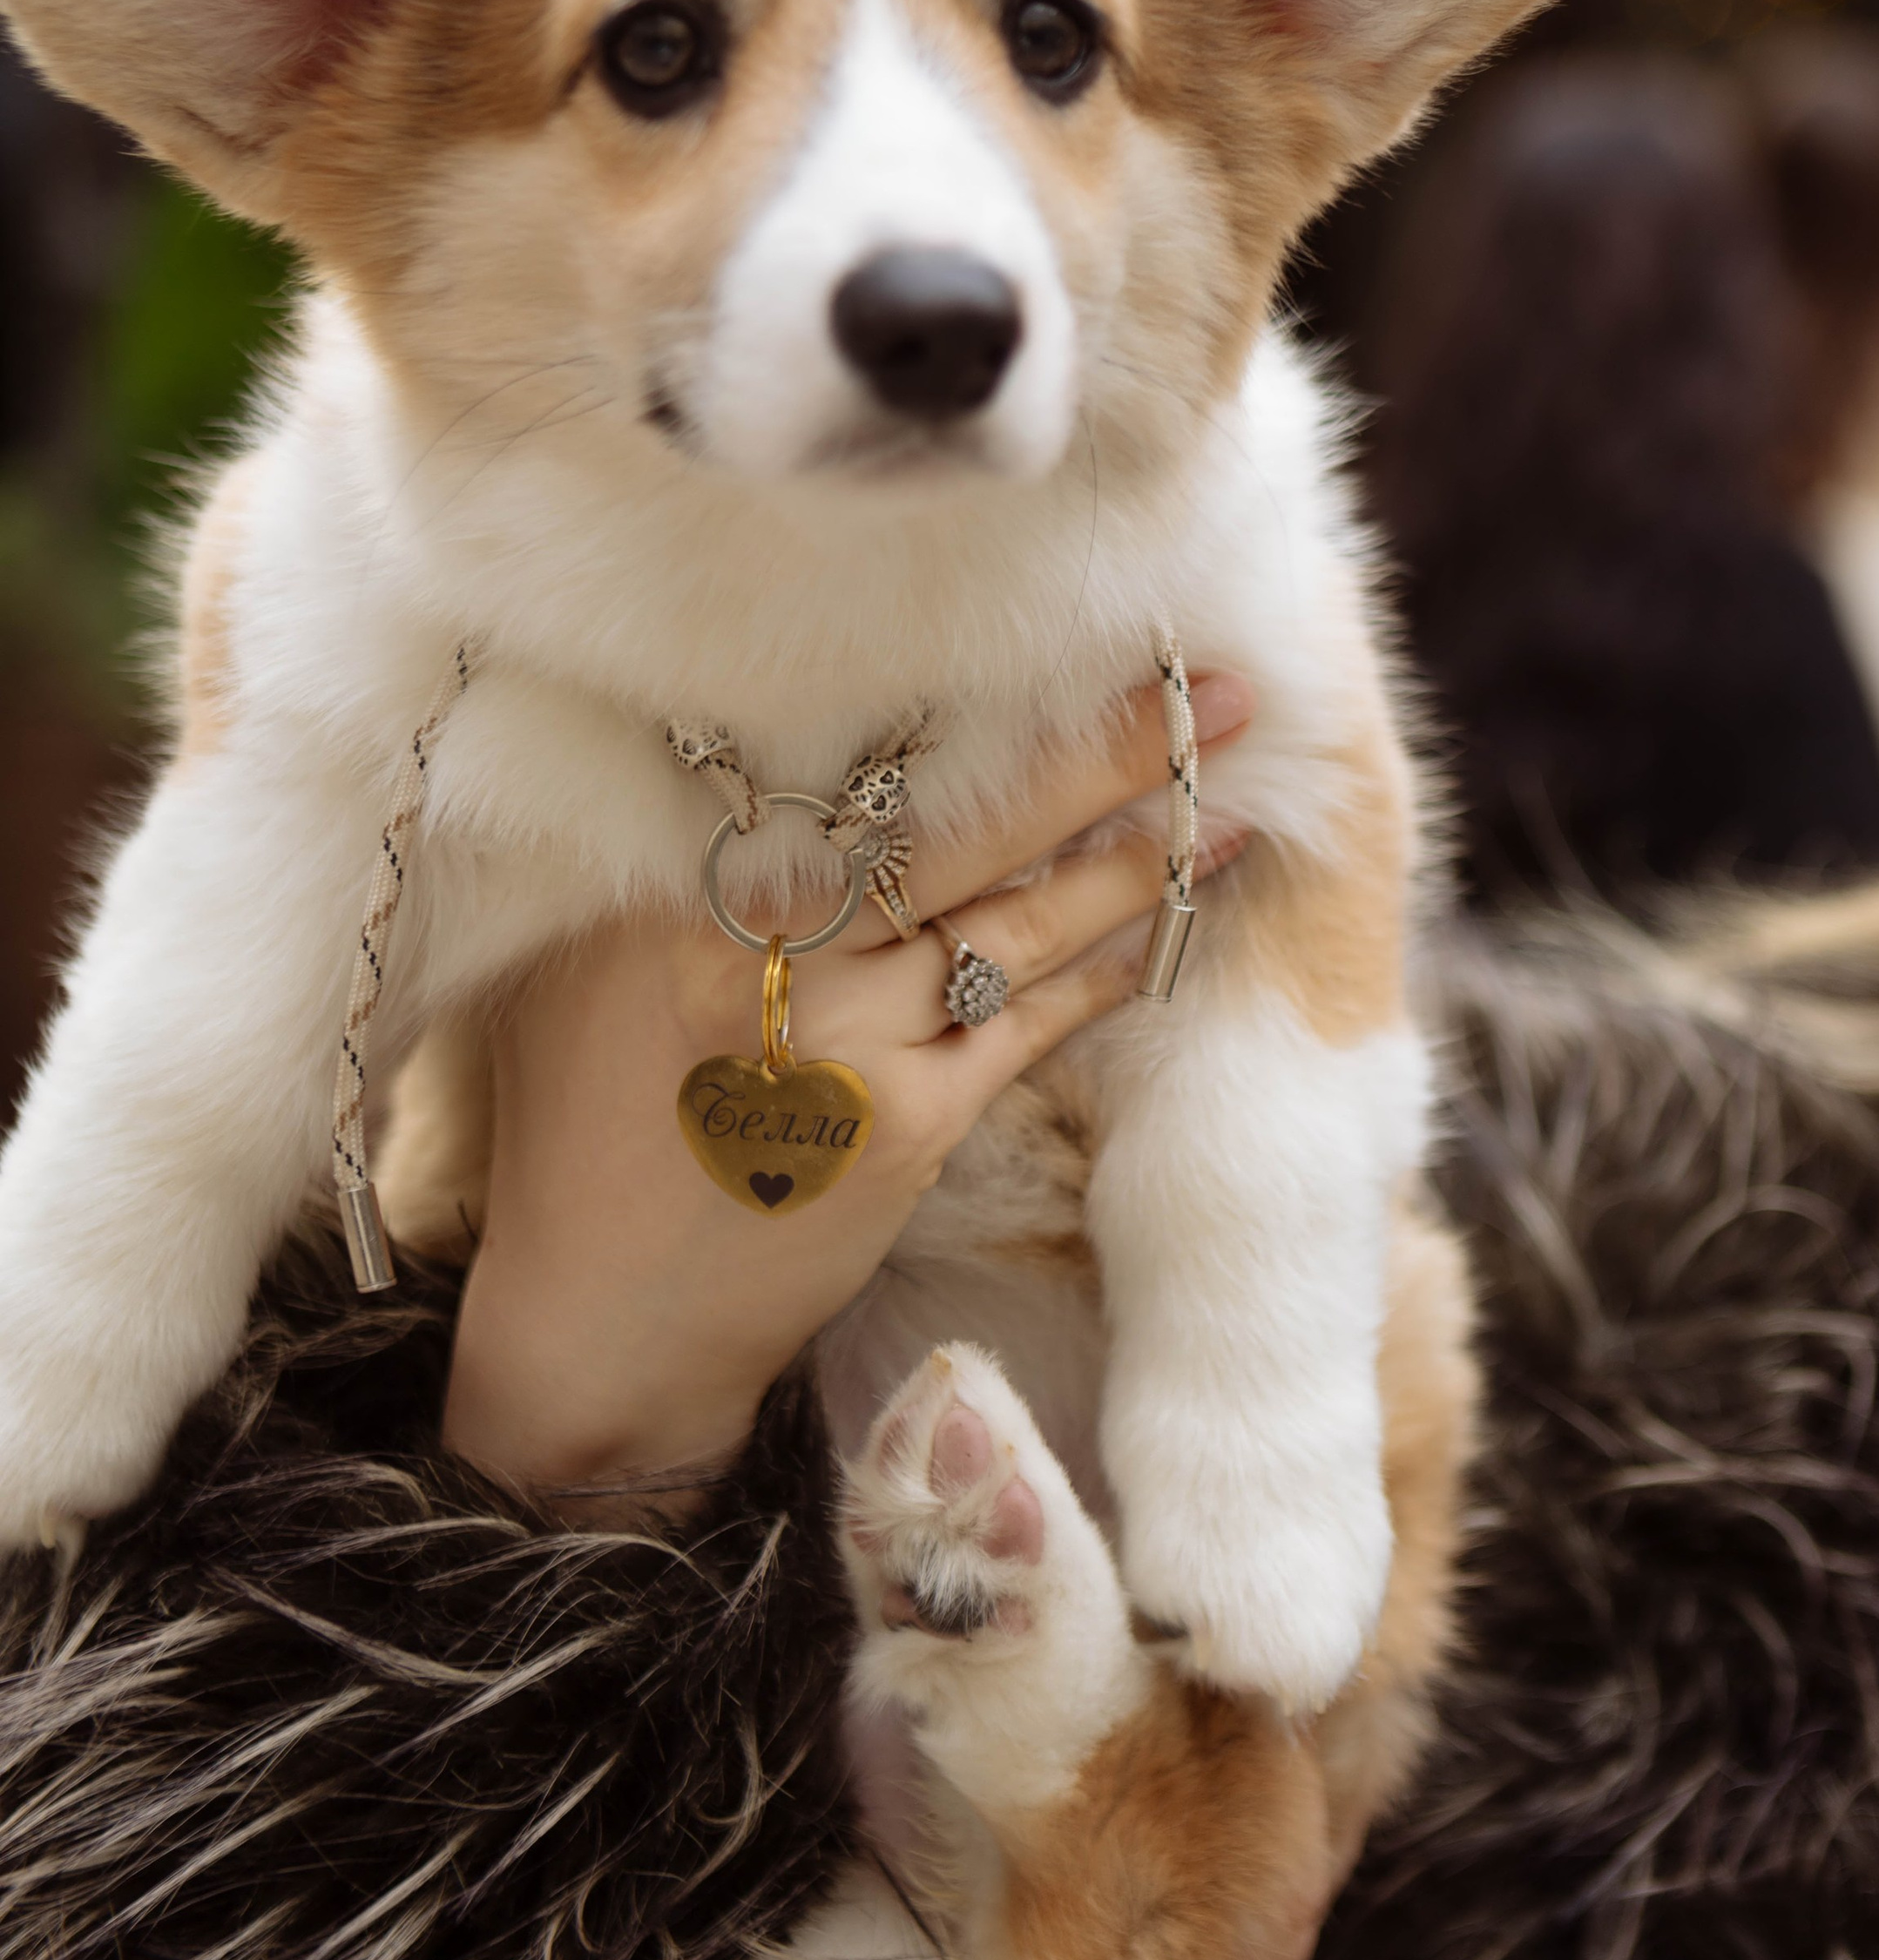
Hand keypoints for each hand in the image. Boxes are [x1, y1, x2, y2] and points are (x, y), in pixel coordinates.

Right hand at [441, 675, 1252, 1496]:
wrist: (594, 1322)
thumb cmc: (574, 1128)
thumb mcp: (572, 969)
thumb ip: (652, 858)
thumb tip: (738, 739)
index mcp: (674, 889)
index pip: (838, 767)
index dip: (959, 703)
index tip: (1056, 637)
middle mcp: (761, 950)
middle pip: (952, 826)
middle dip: (1093, 751)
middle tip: (1215, 690)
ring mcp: (844, 1042)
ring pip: (1012, 922)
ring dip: (1132, 858)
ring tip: (1225, 800)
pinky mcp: (905, 1131)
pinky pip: (1026, 1028)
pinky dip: (1100, 972)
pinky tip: (1167, 925)